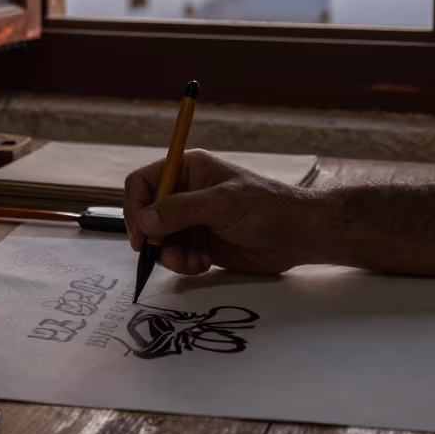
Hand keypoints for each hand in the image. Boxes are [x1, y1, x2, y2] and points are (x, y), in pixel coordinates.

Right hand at [123, 148, 315, 276]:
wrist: (298, 235)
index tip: (140, 233)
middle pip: (147, 214)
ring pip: (160, 239)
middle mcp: (186, 193)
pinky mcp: (201, 242)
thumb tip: (145, 220)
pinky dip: (183, 263)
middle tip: (160, 253)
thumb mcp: (223, 204)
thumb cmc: (267, 208)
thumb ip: (182, 210)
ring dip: (169, 254)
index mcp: (189, 169)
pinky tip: (203, 263)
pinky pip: (176, 255)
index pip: (144, 182)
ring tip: (191, 261)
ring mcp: (193, 219)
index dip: (135, 206)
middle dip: (152, 237)